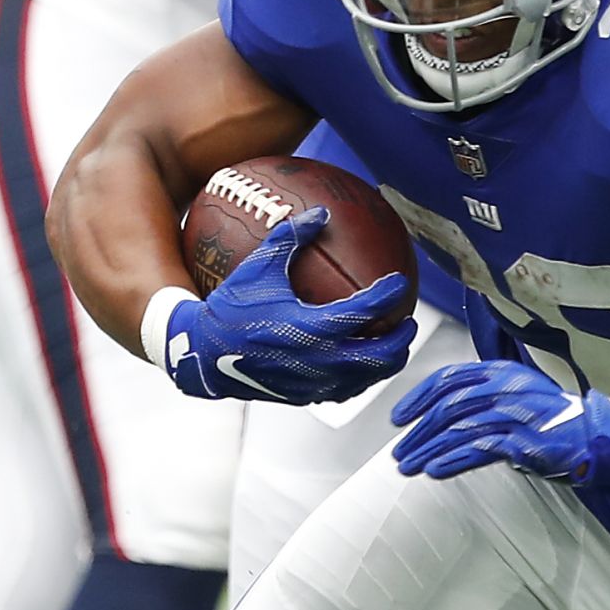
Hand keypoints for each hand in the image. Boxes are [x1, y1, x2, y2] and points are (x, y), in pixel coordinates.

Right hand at [163, 207, 413, 403]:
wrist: (202, 355)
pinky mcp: (307, 396)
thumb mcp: (258, 268)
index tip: (399, 282)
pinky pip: (347, 390)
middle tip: (407, 321)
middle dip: (401, 338)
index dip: (387, 296)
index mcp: (310, 328)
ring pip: (368, 377)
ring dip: (387, 361)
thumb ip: (290, 239)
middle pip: (380, 355)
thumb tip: (320, 213)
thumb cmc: (230, 308)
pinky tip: (363, 362)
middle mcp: (319, 360)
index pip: (365, 312)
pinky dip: (362, 376)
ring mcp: (315, 383)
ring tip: (393, 343)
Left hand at [390, 361, 609, 483]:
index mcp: (501, 373)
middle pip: (448, 408)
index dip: (418, 397)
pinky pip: (478, 451)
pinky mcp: (522, 442)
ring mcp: (514, 415)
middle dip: (419, 433)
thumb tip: (440, 417)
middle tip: (400, 452)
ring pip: (457, 431)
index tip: (399, 417)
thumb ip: (483, 399)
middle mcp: (506, 389)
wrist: (594, 436)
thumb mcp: (516, 396)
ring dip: (428, 451)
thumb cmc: (553, 420)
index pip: (449, 378)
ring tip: (410, 467)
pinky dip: (453, 461)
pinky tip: (436, 470)